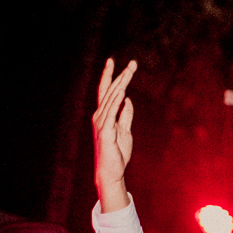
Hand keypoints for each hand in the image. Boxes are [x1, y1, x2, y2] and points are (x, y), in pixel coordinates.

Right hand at [92, 58, 136, 211]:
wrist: (111, 171)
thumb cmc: (117, 152)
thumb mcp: (125, 130)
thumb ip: (125, 115)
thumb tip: (128, 100)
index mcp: (104, 114)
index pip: (107, 91)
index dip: (111, 76)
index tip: (115, 61)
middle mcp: (100, 115)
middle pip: (111, 91)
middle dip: (121, 76)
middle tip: (133, 63)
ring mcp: (101, 123)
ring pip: (111, 99)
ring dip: (121, 84)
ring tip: (128, 72)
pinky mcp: (106, 131)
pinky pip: (111, 113)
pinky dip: (116, 102)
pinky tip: (122, 91)